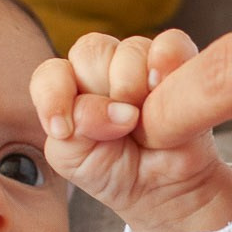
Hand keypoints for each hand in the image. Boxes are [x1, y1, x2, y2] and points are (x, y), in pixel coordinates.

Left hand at [32, 29, 231, 231]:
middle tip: (120, 129)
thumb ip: (72, 132)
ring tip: (145, 123)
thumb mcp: (75, 160)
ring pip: (129, 49)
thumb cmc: (113, 169)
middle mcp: (103, 67)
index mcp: (69, 86)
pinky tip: (164, 89)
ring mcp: (142, 62)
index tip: (63, 131)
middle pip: (89, 52)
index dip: (54, 96)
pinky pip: (171, 43)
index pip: (52, 73)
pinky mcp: (179, 63)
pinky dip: (167, 62)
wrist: (163, 188)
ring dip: (134, 88)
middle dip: (101, 96)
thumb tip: (110, 109)